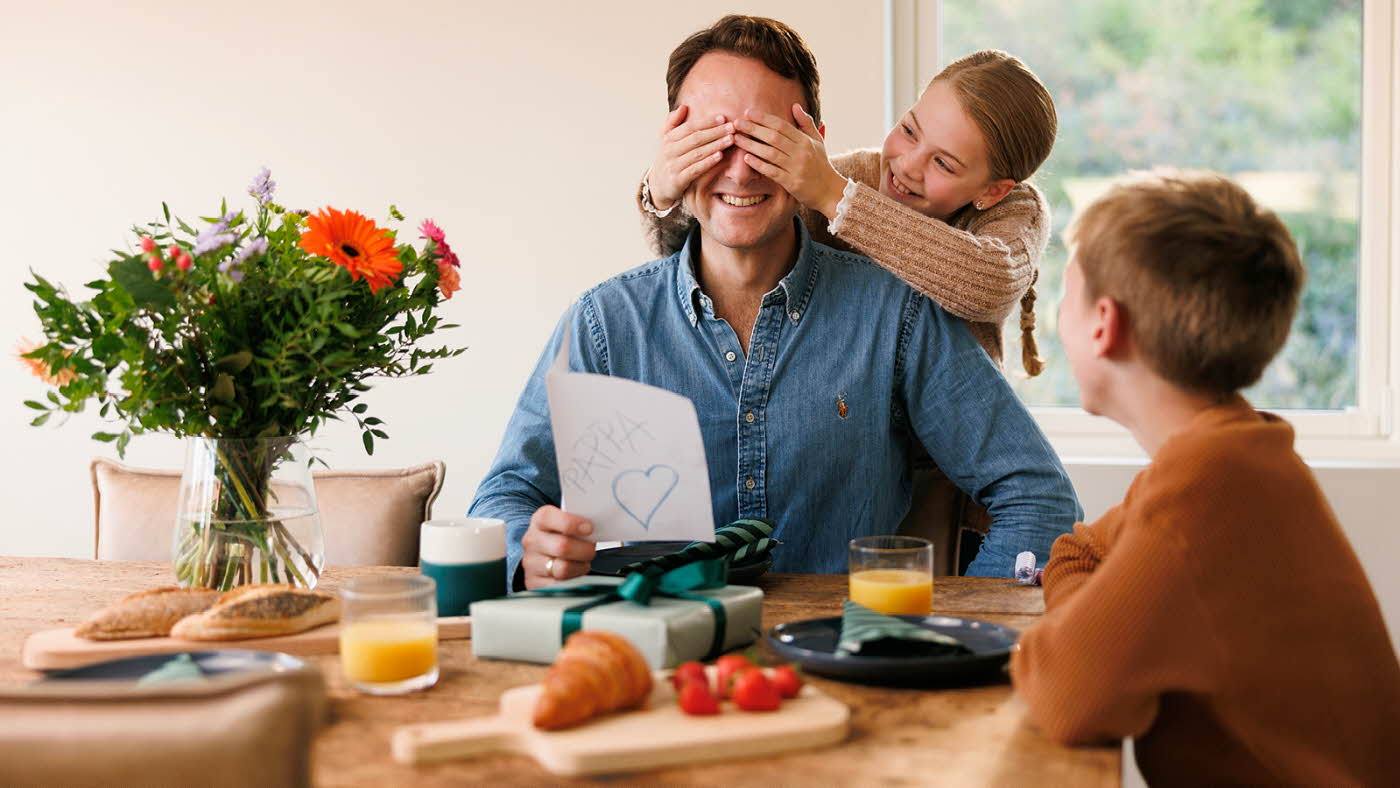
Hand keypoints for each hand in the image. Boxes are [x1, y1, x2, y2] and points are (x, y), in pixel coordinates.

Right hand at [521, 505, 596, 588]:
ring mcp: (531, 563)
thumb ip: (579, 522)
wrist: (544, 554)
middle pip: (562, 546)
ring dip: (580, 567)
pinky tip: (574, 574)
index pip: (549, 518)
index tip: (589, 528)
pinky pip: (560, 585)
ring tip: (583, 562)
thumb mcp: (566, 523)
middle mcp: (532, 541)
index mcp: (540, 521)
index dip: (571, 523)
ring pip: (563, 569)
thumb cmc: (561, 536)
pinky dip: (572, 580)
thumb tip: (600, 526)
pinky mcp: (534, 582)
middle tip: (592, 549)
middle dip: (584, 550)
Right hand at [647, 105, 734, 210]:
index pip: (689, 127)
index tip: (723, 118)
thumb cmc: (668, 159)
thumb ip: (672, 122)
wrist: (659, 186)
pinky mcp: (677, 180)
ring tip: (730, 140)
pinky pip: (695, 169)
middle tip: (732, 128)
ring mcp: (673, 166)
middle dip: (715, 132)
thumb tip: (684, 107)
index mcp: (668, 139)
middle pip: (695, 139)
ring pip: (697, 153)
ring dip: (715, 145)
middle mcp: (669, 151)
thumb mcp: (665, 140)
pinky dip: (708, 162)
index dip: (707, 122)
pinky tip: (720, 156)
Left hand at [734, 104, 847, 219]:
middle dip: (753, 129)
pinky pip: (772, 172)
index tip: (748, 112)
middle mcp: (801, 152)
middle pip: (773, 137)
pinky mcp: (791, 182)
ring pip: (770, 154)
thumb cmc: (821, 164)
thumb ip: (806, 123)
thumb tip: (795, 105)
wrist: (829, 190)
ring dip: (751, 145)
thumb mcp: (817, 141)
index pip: (782, 126)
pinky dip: (759, 164)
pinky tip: (746, 158)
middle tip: (737, 123)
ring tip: (736, 139)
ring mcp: (796, 168)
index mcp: (805, 141)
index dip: (764, 118)